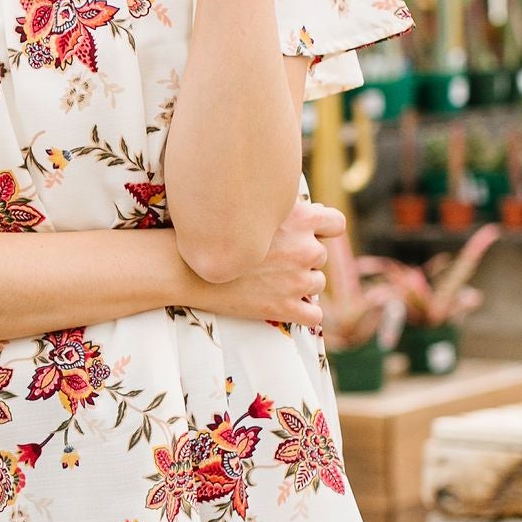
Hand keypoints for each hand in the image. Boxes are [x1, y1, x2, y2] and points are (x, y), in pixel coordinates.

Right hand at [191, 198, 341, 327]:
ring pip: (317, 284)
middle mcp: (304, 249)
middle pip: (320, 256)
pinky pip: (314, 315)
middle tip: (272, 261)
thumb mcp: (252, 207)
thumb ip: (283, 208)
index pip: (336, 223)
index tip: (309, 235)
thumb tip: (307, 210)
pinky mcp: (286, 307)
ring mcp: (297, 280)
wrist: (186, 268)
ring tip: (270, 281)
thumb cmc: (214, 234)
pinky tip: (284, 306)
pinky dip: (303, 312)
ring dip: (300, 285)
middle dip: (301, 259)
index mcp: (300, 220)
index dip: (323, 230)